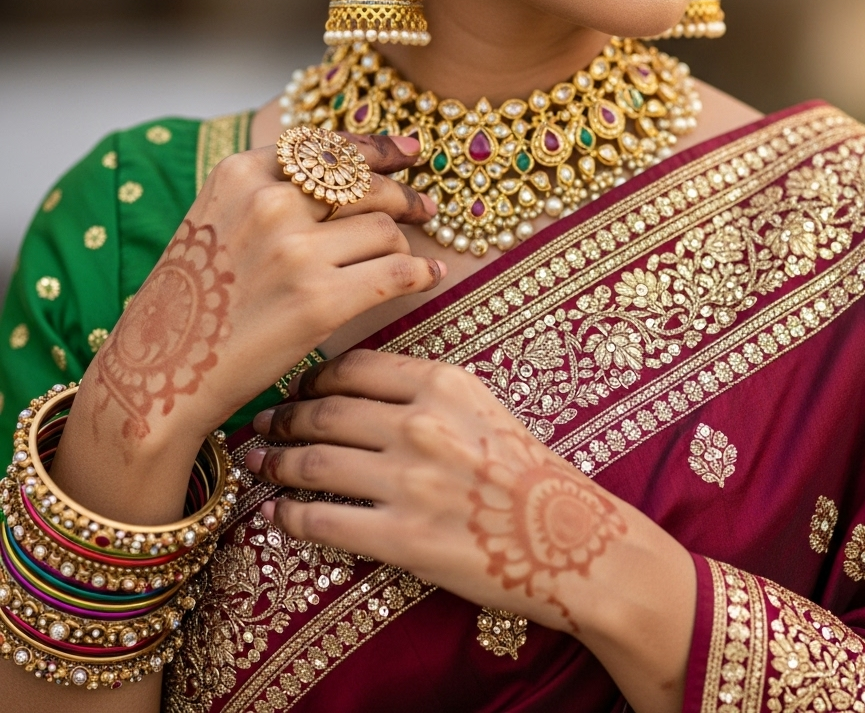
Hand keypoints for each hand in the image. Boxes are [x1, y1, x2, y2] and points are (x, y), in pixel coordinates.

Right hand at [56, 134, 444, 516]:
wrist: (161, 371)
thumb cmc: (194, 300)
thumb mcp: (217, 219)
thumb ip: (270, 190)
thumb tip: (351, 170)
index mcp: (242, 174)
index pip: (329, 148)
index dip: (377, 149)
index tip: (408, 153)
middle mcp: (270, 202)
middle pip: (366, 186)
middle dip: (404, 195)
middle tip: (426, 207)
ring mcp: (295, 252)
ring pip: (385, 230)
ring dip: (401, 246)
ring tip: (403, 261)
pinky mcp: (319, 301)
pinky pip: (396, 272)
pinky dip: (421, 274)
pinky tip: (429, 277)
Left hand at [246, 352, 695, 698]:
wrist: (565, 537)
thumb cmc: (523, 469)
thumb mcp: (479, 405)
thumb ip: (421, 390)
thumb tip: (353, 388)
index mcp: (442, 383)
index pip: (352, 368)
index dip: (310, 378)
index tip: (294, 388)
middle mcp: (422, 424)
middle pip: (323, 412)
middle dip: (281, 419)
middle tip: (261, 426)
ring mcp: (409, 481)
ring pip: (313, 463)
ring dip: (274, 465)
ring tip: (259, 465)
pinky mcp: (402, 537)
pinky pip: (323, 521)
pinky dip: (290, 516)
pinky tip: (279, 514)